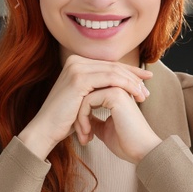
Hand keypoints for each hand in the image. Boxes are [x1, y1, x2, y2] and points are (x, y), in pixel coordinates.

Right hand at [19, 55, 153, 159]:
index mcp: (75, 63)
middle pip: (112, 66)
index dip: (128, 71)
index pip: (107, 65)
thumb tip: (115, 87)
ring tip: (144, 94)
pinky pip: (110, 79)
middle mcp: (75, 61)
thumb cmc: (63, 120)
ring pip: (114, 71)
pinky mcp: (79, 79)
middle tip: (148, 86)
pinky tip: (135, 94)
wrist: (45, 130)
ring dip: (132, 82)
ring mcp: (76, 68)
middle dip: (133, 76)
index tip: (144, 79)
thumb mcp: (82, 100)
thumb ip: (95, 89)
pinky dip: (125, 85)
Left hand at [75, 85, 164, 163]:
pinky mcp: (115, 94)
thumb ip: (93, 119)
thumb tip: (81, 117)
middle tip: (82, 137)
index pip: (89, 97)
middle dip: (78, 117)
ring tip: (84, 137)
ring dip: (79, 119)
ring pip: (84, 97)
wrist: (141, 150)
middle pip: (84, 96)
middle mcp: (118, 88)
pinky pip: (87, 101)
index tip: (84, 136)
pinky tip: (88, 132)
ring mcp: (118, 88)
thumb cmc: (125, 142)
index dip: (82, 116)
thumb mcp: (104, 129)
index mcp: (117, 95)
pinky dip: (82, 118)